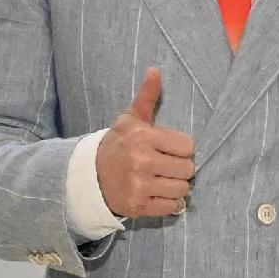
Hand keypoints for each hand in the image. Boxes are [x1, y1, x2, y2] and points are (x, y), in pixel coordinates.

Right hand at [94, 68, 196, 218]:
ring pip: (182, 189)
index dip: (181, 149)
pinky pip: (171, 207)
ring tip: (162, 180)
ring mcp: (139, 186)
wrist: (90, 176)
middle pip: (188, 169)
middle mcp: (142, 161)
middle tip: (166, 166)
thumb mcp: (130, 120)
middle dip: (180, 169)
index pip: (188, 147)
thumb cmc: (118, 145)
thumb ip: (147, 96)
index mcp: (143, 137)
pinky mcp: (138, 206)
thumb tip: (156, 70)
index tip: (169, 150)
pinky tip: (157, 194)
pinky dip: (168, 203)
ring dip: (176, 187)